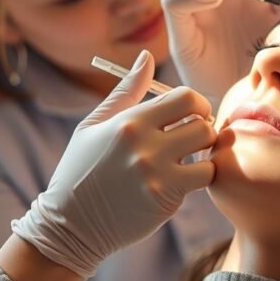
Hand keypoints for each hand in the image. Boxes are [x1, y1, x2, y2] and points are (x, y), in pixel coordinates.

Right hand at [10, 50, 215, 277]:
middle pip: (203, 123)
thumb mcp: (95, 125)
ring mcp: (158, 174)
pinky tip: (184, 177)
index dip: (196, 102)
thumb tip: (146, 57)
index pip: (185, 97)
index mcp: (130, 122)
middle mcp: (145, 146)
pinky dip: (199, 176)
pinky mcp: (166, 199)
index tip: (190, 113)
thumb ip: (126, 91)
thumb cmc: (82, 169)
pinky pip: (203, 177)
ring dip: (204, 152)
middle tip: (193, 135)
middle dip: (203, 126)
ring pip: (208, 151)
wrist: (71, 224)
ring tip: (189, 156)